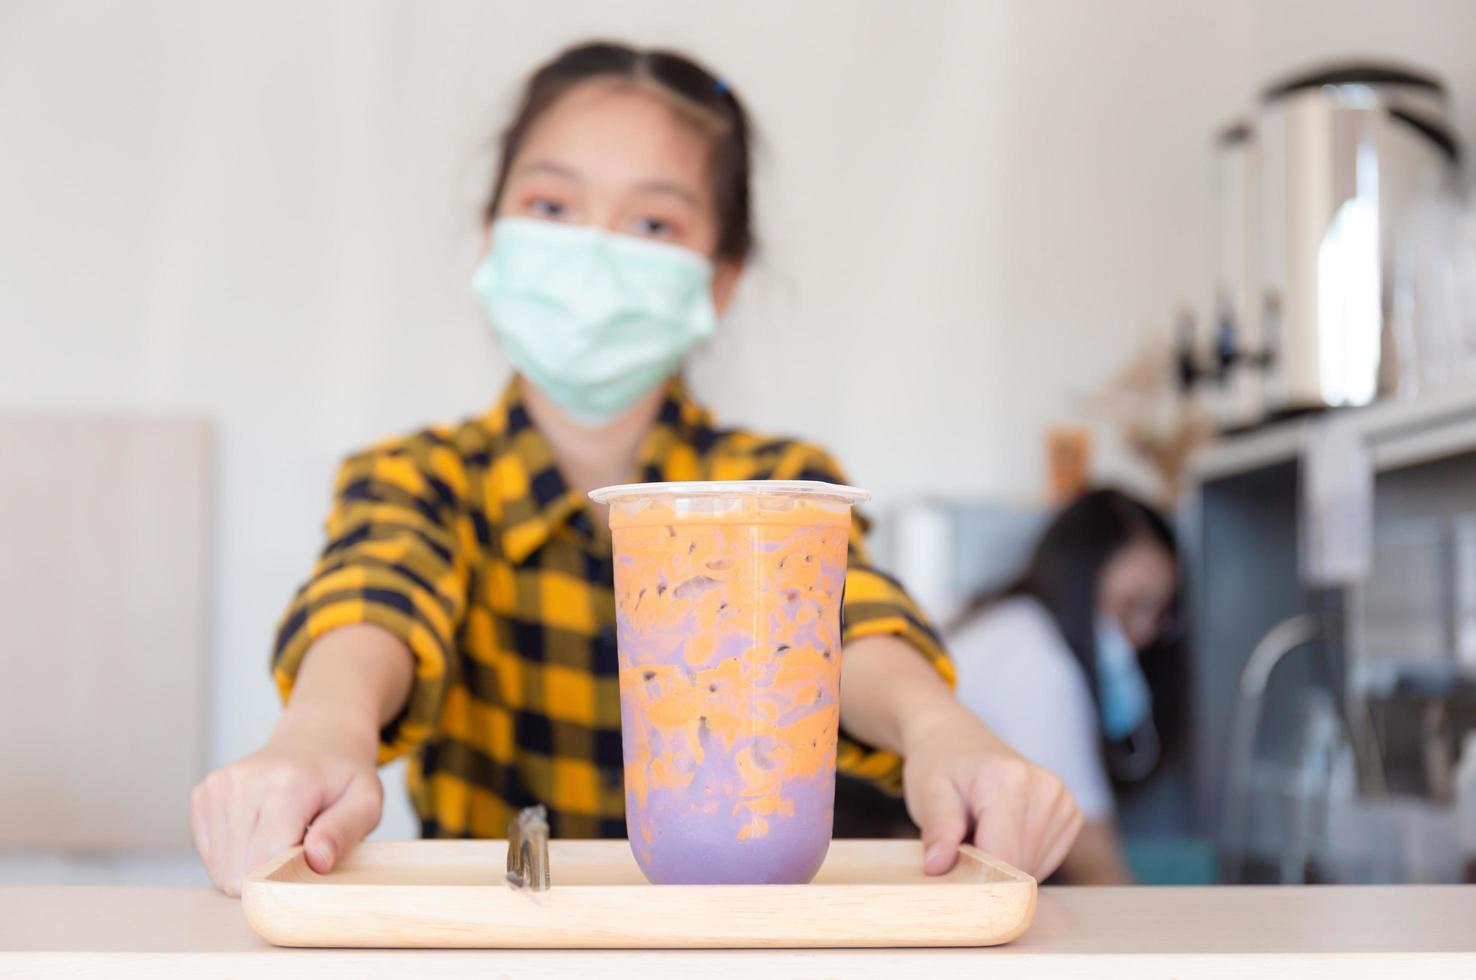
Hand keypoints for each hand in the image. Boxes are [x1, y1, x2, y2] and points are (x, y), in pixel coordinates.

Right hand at [190, 708, 382, 895]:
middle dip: (268, 876)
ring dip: (250, 866)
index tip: (307, 869)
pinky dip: (234, 855)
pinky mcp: (204, 794)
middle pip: (238, 869)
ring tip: (281, 838)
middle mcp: (245, 780)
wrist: (318, 739)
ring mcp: (219, 785)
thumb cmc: (342, 777)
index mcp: (287, 783)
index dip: (285, 881)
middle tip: (298, 850)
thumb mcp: (365, 802)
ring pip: (221, 866)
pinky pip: (210, 853)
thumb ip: (344, 832)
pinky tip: (260, 833)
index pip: (265, 861)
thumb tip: (316, 861)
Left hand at [901, 702, 1081, 878]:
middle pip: (1021, 867)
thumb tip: (937, 866)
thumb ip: (937, 830)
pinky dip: (1020, 859)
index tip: (953, 874)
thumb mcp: (928, 793)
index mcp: (1009, 780)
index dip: (977, 878)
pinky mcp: (1070, 813)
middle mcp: (1045, 788)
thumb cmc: (941, 767)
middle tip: (962, 844)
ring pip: (1035, 869)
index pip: (1004, 857)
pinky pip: (1046, 861)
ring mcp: (1063, 800)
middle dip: (989, 871)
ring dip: (1005, 867)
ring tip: (981, 833)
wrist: (959, 741)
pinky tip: (1001, 834)